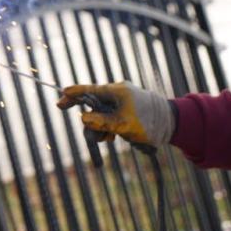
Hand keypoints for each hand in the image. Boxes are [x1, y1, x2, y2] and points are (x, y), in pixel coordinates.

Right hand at [57, 82, 173, 145]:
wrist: (170, 124)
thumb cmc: (148, 122)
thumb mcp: (122, 124)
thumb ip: (101, 121)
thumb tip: (83, 118)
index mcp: (116, 91)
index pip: (89, 90)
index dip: (73, 94)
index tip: (60, 98)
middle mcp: (117, 93)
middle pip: (94, 105)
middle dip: (91, 122)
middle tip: (91, 135)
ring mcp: (122, 100)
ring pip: (101, 114)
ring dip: (101, 128)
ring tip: (109, 139)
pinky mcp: (126, 108)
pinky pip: (110, 117)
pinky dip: (108, 127)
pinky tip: (113, 137)